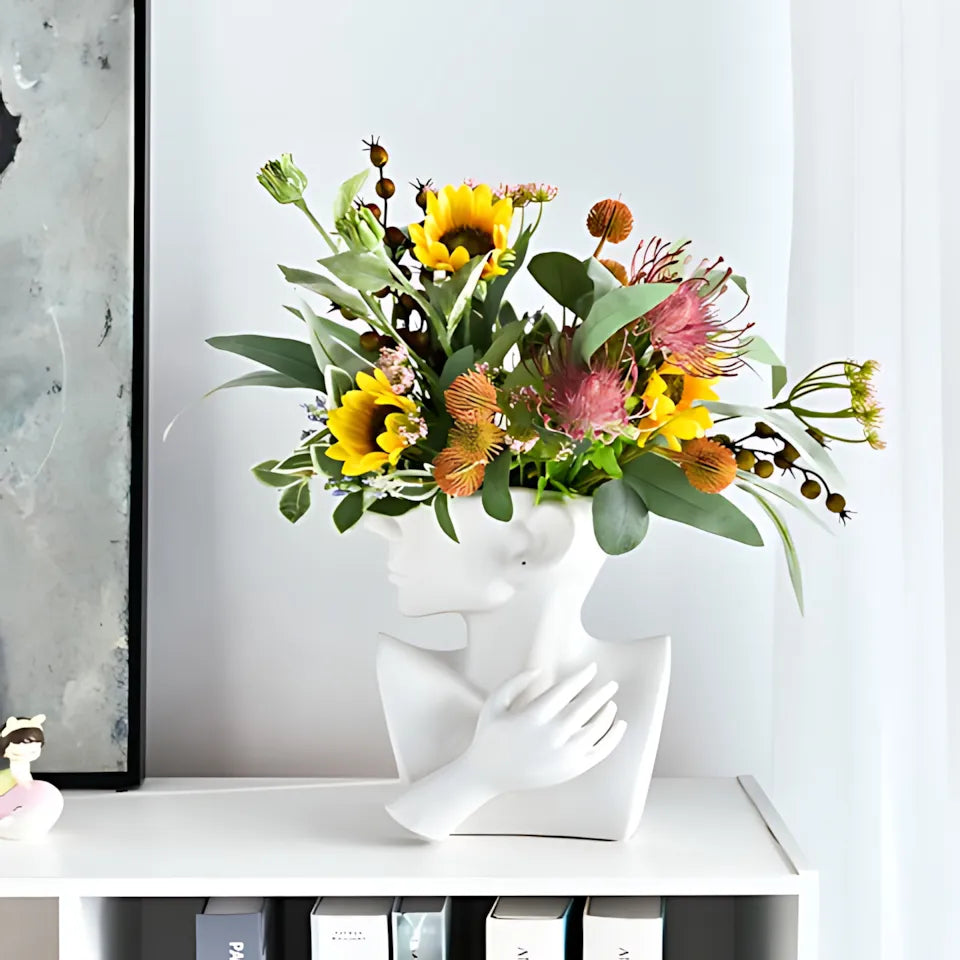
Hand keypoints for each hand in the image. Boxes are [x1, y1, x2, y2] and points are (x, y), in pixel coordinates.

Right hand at [464, 662, 626, 793]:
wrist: (487, 775)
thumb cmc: (490, 735)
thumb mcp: (494, 703)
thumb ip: (515, 682)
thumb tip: (540, 671)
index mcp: (534, 716)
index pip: (567, 690)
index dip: (582, 676)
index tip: (592, 668)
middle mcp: (552, 735)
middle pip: (586, 707)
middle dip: (602, 693)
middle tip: (612, 684)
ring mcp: (563, 754)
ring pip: (596, 729)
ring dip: (607, 713)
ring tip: (611, 703)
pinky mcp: (570, 769)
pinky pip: (599, 751)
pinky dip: (613, 738)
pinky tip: (619, 726)